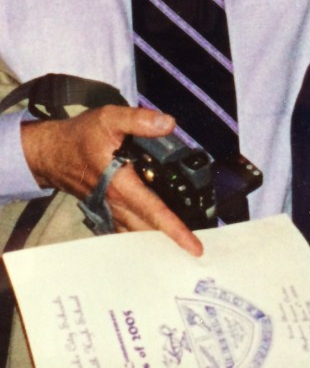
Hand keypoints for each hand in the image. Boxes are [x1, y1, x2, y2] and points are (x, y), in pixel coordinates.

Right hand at [21, 106, 202, 255]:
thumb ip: (139, 121)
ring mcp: (109, 209)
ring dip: (158, 242)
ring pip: (137, 233)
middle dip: (173, 243)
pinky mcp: (105, 208)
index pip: (153, 211)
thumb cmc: (80, 136)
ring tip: (183, 246)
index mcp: (120, 185)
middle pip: (148, 230)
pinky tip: (154, 235)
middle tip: (197, 251)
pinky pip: (126, 228)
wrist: (51, 152)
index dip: (175, 230)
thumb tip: (168, 124)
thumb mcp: (110, 119)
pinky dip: (142, 235)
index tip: (194, 247)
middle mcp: (115, 203)